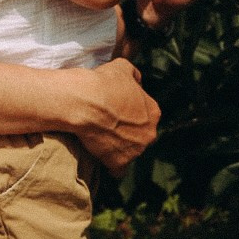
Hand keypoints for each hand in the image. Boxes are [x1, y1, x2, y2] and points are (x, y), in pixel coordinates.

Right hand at [66, 57, 159, 175]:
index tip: (117, 112)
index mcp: (153, 112)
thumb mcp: (123, 67)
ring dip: (119, 148)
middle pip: (140, 136)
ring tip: (100, 140)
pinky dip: (111, 166)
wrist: (85, 103)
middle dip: (128, 133)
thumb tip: (137, 81)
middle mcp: (149, 133)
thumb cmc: (103, 83)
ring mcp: (136, 150)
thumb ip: (134, 75)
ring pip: (130, 152)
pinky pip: (118, 170)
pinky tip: (101, 157)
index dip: (131, 114)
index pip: (145, 115)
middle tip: (109, 126)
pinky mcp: (120, 163)